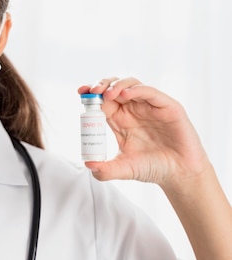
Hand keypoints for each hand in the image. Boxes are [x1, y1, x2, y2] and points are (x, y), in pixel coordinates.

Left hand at [78, 77, 209, 191]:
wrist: (178, 174)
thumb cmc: (152, 168)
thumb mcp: (123, 169)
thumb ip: (105, 170)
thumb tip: (87, 165)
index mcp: (120, 120)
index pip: (102, 101)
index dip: (91, 94)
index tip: (81, 92)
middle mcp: (134, 110)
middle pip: (114, 87)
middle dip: (101, 85)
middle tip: (92, 91)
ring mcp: (150, 107)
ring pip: (132, 84)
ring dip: (117, 85)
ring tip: (107, 94)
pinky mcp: (168, 107)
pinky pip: (151, 92)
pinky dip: (137, 90)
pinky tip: (125, 95)